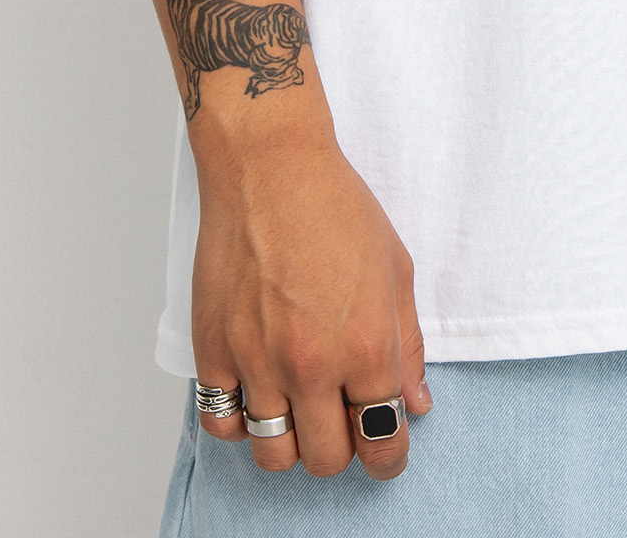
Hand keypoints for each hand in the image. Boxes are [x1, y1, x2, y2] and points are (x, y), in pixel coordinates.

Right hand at [190, 121, 431, 479]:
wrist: (271, 167)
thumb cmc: (337, 208)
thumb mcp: (395, 269)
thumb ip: (408, 345)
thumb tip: (414, 404)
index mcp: (366, 346)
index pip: (383, 441)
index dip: (389, 455)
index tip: (385, 447)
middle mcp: (311, 365)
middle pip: (328, 460)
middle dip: (343, 447)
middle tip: (342, 415)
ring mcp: (257, 362)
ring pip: (274, 455)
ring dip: (292, 440)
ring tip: (299, 404)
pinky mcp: (212, 351)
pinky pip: (222, 424)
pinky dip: (240, 421)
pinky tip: (257, 391)